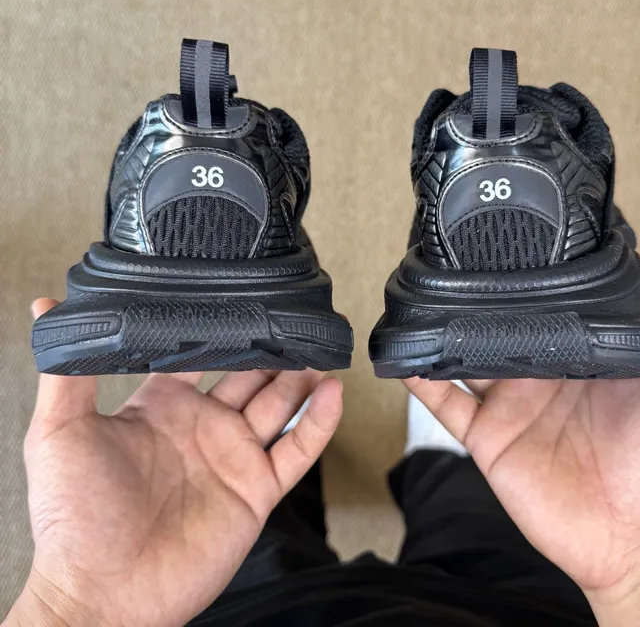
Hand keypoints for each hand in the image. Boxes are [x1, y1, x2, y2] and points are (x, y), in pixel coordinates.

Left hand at [6, 298, 342, 626]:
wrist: (102, 596)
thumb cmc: (73, 519)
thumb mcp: (60, 432)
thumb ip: (67, 372)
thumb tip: (48, 310)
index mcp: (162, 408)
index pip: (200, 358)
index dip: (222, 333)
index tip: (241, 302)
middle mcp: (203, 429)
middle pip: (249, 377)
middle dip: (271, 349)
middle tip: (292, 319)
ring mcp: (233, 459)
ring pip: (278, 406)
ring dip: (300, 378)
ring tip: (318, 346)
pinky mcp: (256, 491)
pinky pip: (296, 451)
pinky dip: (319, 422)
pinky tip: (332, 393)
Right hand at [404, 258, 639, 625]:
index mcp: (580, 359)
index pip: (547, 310)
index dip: (530, 283)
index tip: (513, 248)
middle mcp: (540, 377)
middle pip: (501, 328)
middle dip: (480, 300)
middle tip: (458, 264)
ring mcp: (511, 406)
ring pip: (466, 357)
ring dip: (445, 331)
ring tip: (422, 299)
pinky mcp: (488, 437)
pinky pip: (447, 404)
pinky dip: (421, 381)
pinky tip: (405, 356)